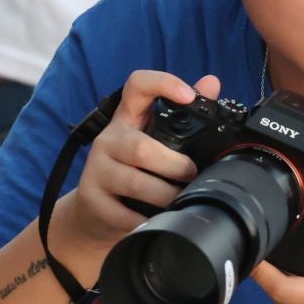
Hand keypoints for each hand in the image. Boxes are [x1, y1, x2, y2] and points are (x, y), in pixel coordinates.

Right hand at [48, 69, 221, 273]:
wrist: (94, 211)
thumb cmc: (134, 170)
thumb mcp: (155, 139)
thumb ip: (184, 113)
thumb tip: (212, 83)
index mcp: (128, 118)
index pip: (137, 85)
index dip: (163, 83)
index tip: (188, 95)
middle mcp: (109, 139)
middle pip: (141, 148)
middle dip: (175, 166)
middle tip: (191, 176)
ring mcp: (96, 169)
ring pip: (136, 182)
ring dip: (166, 195)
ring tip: (180, 200)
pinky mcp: (90, 198)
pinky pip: (124, 213)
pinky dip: (146, 220)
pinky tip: (158, 220)